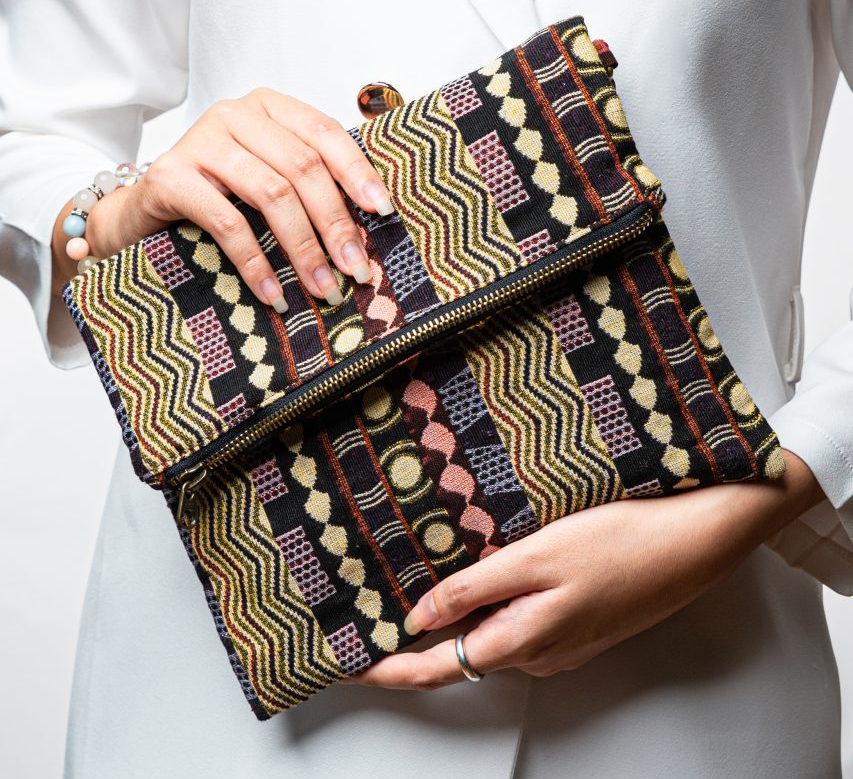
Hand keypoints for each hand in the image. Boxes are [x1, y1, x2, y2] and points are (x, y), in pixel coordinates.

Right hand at [51, 88, 393, 307]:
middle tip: (356, 268)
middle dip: (335, 222)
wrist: (140, 210)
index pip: (324, 133)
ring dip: (304, 248)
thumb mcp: (266, 175)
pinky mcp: (170, 176)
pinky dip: (256, 262)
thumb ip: (308, 182)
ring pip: (271, 193)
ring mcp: (200, 141)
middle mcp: (235, 114)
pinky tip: (273, 291)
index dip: (357, 173)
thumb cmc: (216, 194)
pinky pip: (227, 222)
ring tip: (322, 287)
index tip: (382, 212)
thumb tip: (369, 226)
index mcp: (269, 107)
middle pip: (302, 167)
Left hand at [350, 449, 824, 688]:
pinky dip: (489, 600)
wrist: (696, 538)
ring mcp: (562, 635)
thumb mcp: (537, 557)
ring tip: (417, 580)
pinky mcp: (578, 615)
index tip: (348, 664)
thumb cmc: (623, 542)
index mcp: (523, 640)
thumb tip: (420, 618)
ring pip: (490, 631)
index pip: (437, 668)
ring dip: (453, 614)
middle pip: (460, 653)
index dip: (388, 670)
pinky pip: (518, 616)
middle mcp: (539, 650)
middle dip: (413, 639)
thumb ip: (475, 589)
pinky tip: (483, 570)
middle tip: (372, 611)